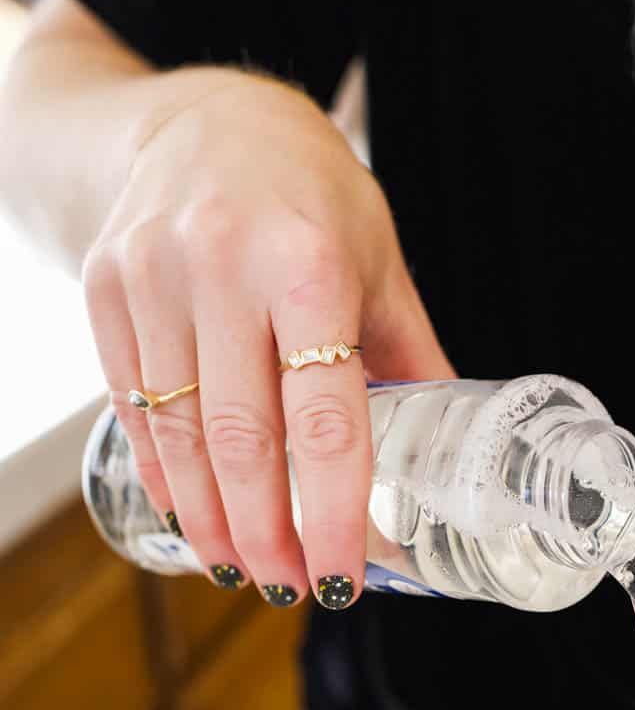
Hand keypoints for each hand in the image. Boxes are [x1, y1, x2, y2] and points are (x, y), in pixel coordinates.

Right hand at [84, 70, 452, 606]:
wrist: (207, 118)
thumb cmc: (312, 198)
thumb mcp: (380, 262)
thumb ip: (408, 359)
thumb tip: (453, 461)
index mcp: (309, 266)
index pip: (323, 420)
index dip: (333, 512)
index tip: (343, 576)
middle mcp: (223, 268)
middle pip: (241, 442)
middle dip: (267, 537)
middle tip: (291, 591)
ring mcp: (153, 276)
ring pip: (178, 435)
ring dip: (211, 521)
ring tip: (243, 572)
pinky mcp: (106, 287)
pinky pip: (132, 405)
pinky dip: (165, 474)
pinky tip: (193, 516)